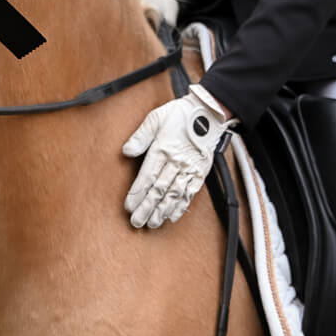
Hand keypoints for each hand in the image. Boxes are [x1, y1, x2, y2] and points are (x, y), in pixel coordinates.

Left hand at [122, 86, 234, 229]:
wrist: (209, 112)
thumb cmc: (180, 115)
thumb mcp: (155, 118)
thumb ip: (140, 136)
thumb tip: (126, 151)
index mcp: (163, 149)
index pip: (147, 176)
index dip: (137, 193)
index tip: (129, 206)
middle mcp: (176, 162)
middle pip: (159, 190)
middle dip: (147, 208)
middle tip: (137, 222)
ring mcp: (189, 169)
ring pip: (174, 194)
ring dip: (162, 210)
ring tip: (152, 222)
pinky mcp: (200, 172)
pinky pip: (190, 193)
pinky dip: (181, 206)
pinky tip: (172, 215)